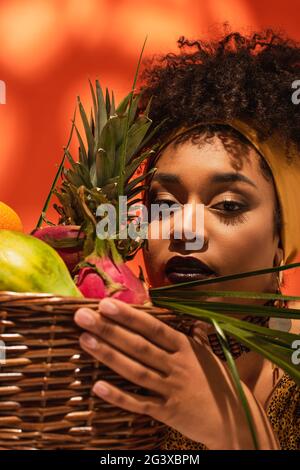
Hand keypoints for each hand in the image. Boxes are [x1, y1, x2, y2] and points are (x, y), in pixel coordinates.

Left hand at [74, 298, 276, 448]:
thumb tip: (190, 317)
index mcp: (186, 348)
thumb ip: (195, 334)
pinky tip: (98, 386)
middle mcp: (177, 365)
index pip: (154, 328)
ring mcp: (171, 389)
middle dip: (109, 330)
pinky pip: (139, 404)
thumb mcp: (208, 354)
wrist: (236, 419)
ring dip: (109, 356)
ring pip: (135, 371)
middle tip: (82, 316)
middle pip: (138, 346)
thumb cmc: (218, 381)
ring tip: (85, 340)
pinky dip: (119, 397)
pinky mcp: (167, 412)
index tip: (106, 303)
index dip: (130, 316)